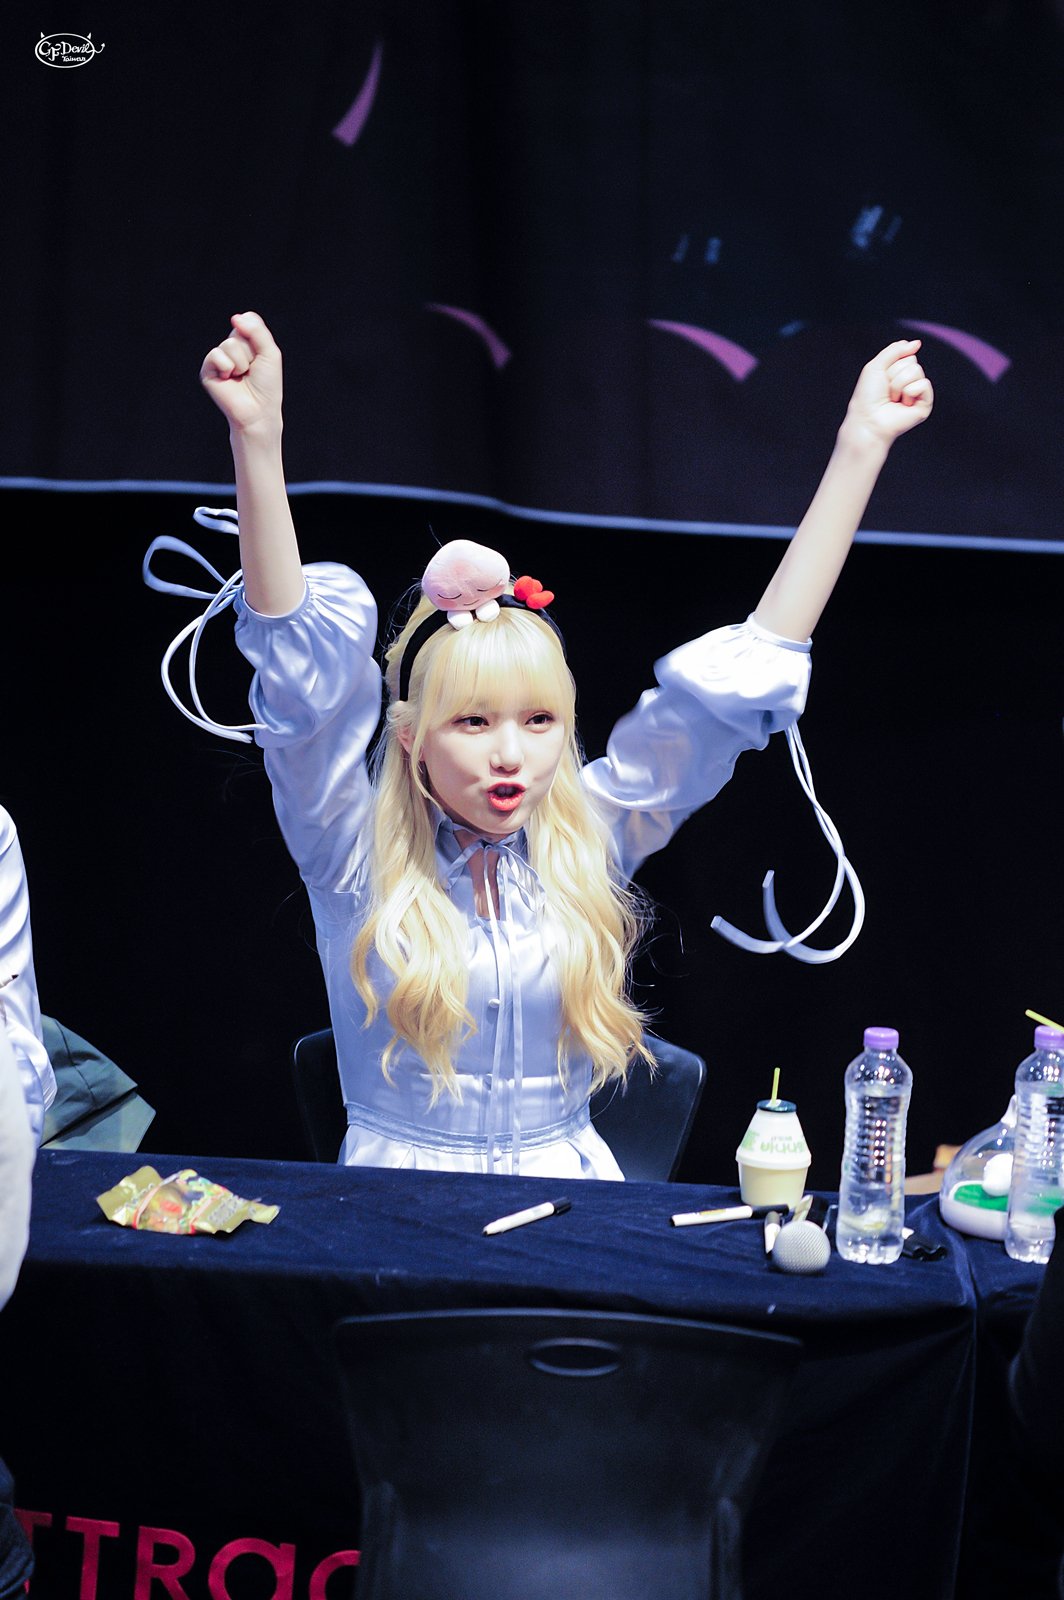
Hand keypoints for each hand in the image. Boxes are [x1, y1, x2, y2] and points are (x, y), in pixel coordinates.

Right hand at [199, 311, 282, 433]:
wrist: (259, 410)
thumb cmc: (267, 385)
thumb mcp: (270, 353)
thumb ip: (257, 331)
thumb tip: (235, 318)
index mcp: (246, 342)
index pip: (247, 321)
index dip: (257, 337)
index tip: (261, 356)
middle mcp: (231, 348)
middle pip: (238, 332)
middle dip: (250, 352)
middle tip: (251, 370)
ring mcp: (219, 359)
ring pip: (230, 344)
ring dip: (241, 363)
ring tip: (241, 376)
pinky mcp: (208, 370)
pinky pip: (216, 355)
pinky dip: (227, 367)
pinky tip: (229, 379)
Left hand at [842, 338, 933, 448]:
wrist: (868, 419)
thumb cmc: (868, 396)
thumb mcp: (876, 365)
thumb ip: (895, 350)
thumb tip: (917, 343)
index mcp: (900, 373)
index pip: (906, 354)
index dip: (891, 365)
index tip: (882, 379)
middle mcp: (910, 382)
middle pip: (912, 362)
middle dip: (894, 374)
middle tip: (887, 391)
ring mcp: (918, 393)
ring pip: (917, 371)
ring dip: (899, 384)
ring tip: (893, 398)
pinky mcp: (925, 404)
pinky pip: (924, 384)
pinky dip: (909, 392)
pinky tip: (903, 404)